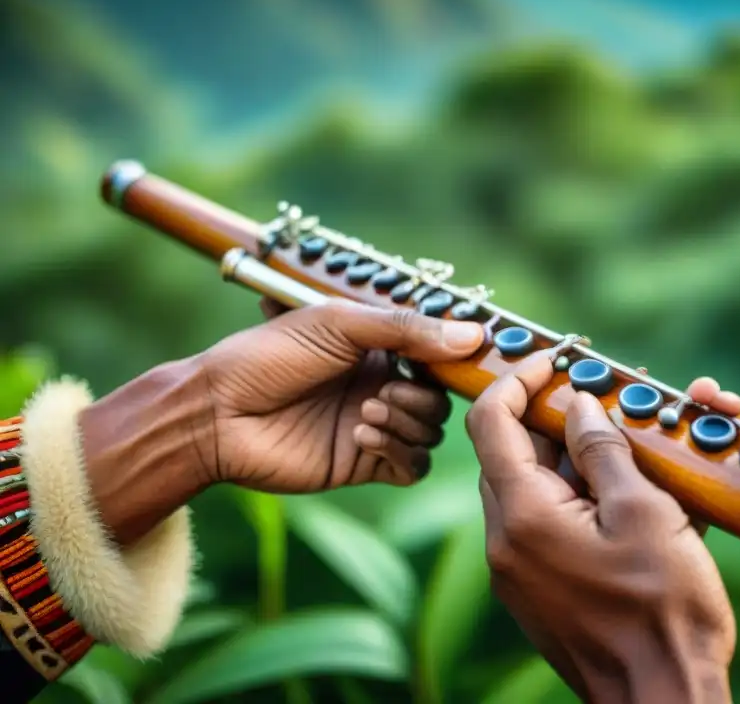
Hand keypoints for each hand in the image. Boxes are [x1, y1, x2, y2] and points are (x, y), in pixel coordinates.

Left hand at [80, 298, 482, 545]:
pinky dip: (399, 451)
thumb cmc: (267, 356)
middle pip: (440, 399)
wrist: (216, 413)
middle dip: (422, 397)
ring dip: (408, 422)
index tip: (464, 355)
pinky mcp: (361, 464)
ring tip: (365, 411)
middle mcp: (380, 385)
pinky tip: (362, 434)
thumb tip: (473, 335)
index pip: (435, 354)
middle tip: (384, 391)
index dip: (451, 356)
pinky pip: (411, 466)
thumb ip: (405, 329)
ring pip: (431, 433)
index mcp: (376, 348)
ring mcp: (372, 426)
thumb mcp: (337, 324)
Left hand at [465, 353, 739, 703]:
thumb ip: (604, 450)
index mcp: (523, 515)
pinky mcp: (551, 586)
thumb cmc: (662, 609)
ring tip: (659, 436)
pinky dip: (599, 497)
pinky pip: (565, 523)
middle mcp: (512, 539)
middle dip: (573, 415)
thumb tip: (578, 404)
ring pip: (552, 486)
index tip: (561, 358)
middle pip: (525, 451)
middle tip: (624, 397)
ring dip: (596, 456)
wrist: (666, 701)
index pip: (491, 420)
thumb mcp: (643, 513)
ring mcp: (528, 567)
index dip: (520, 377)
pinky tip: (657, 485)